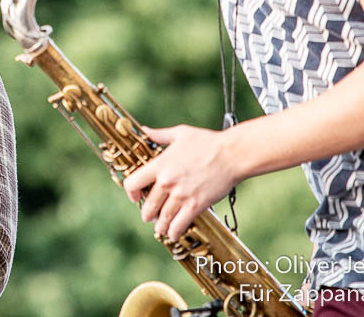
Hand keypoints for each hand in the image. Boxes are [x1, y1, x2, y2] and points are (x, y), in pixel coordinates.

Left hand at [121, 124, 240, 240]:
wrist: (232, 155)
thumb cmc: (208, 142)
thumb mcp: (180, 133)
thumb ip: (159, 135)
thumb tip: (144, 131)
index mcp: (160, 164)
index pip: (133, 183)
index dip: (131, 192)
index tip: (135, 196)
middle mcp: (167, 182)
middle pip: (148, 205)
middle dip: (147, 213)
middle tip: (148, 216)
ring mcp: (181, 195)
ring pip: (162, 217)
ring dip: (159, 225)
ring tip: (160, 227)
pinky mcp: (196, 205)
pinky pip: (180, 224)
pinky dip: (174, 231)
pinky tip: (173, 233)